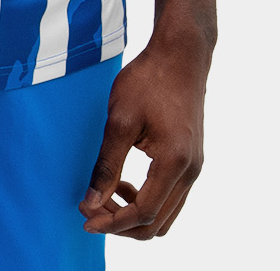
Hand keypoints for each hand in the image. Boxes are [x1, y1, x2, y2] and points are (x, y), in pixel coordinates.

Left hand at [79, 40, 207, 239]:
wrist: (181, 54)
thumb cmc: (149, 80)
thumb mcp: (120, 119)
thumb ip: (107, 165)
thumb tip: (91, 203)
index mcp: (174, 163)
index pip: (143, 214)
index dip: (112, 223)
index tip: (85, 218)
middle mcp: (190, 172)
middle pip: (156, 224)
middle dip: (121, 223)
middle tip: (91, 208)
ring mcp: (194, 167)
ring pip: (165, 215)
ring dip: (133, 214)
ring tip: (105, 195)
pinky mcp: (191, 160)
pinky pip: (170, 198)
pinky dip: (146, 201)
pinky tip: (124, 182)